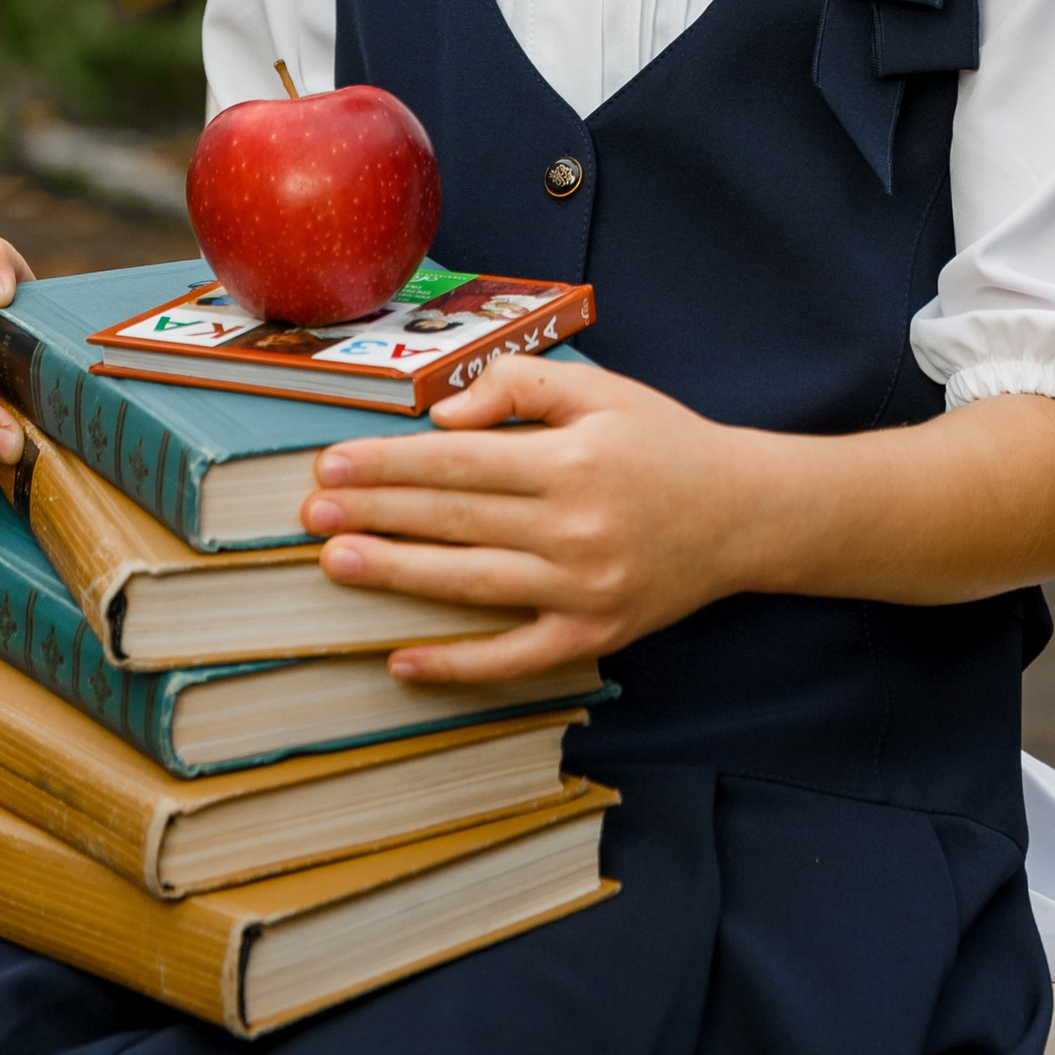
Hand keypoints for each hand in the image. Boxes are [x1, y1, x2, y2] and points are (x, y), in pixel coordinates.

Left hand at [299, 353, 762, 686]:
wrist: (746, 513)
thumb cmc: (664, 443)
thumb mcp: (600, 391)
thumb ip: (519, 388)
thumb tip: (443, 421)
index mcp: (573, 460)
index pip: (458, 463)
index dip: (389, 464)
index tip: (333, 462)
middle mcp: (576, 527)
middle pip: (453, 519)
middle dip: (375, 512)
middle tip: (309, 510)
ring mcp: (583, 590)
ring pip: (471, 583)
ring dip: (396, 573)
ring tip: (335, 560)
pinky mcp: (593, 637)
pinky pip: (514, 658)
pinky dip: (457, 665)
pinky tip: (402, 660)